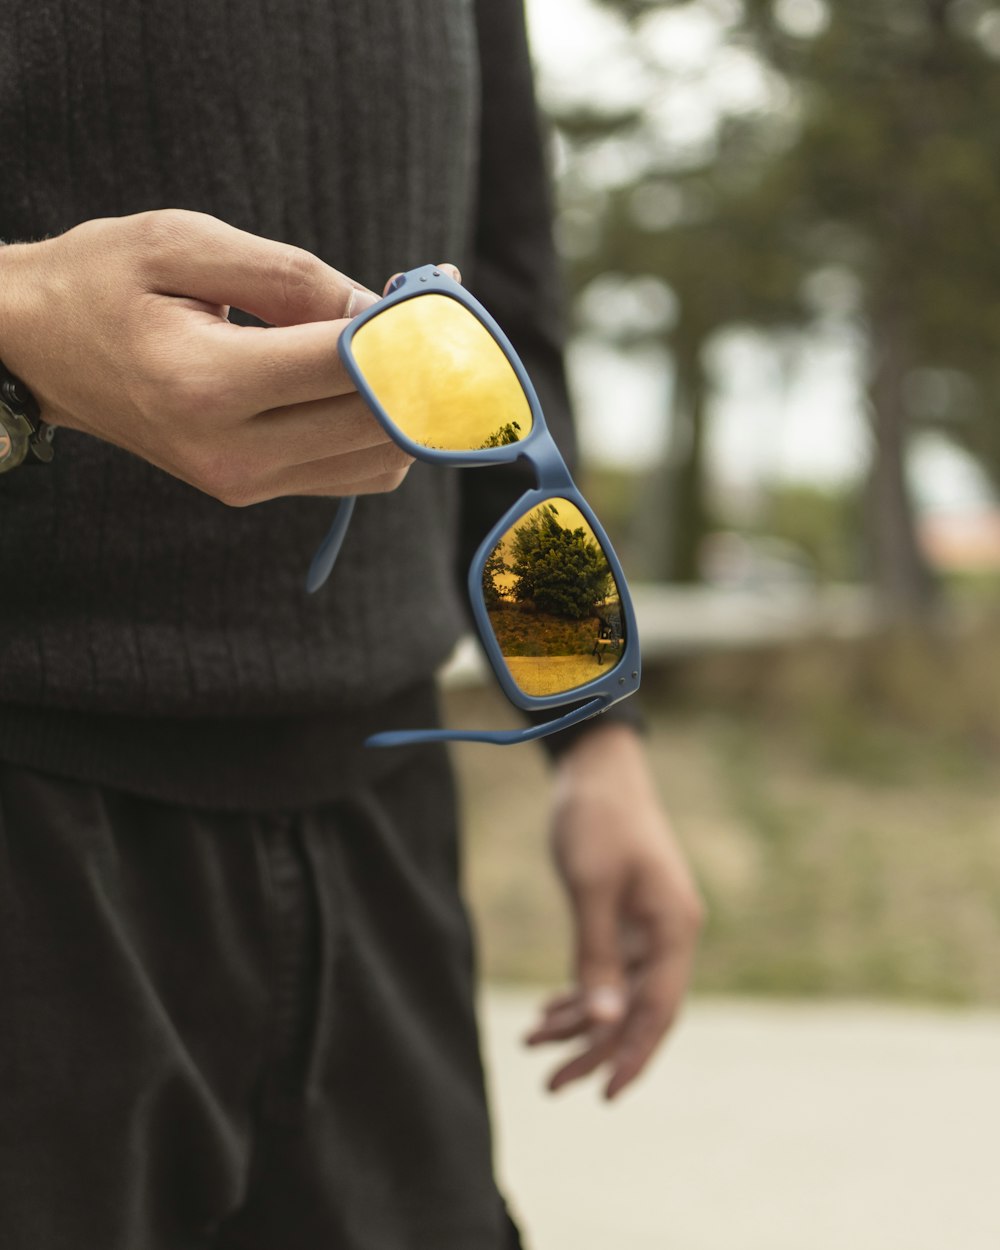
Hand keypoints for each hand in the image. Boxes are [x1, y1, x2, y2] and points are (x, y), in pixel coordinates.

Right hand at [0, 210, 453, 503]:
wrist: (39, 351)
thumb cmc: (102, 282)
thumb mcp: (181, 242)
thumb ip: (288, 275)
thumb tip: (380, 309)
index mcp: (204, 384)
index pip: (347, 366)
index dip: (409, 327)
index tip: (437, 287)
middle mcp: (231, 452)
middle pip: (379, 422)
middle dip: (427, 365)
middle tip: (438, 309)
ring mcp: (246, 482)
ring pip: (383, 459)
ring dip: (415, 403)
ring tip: (402, 341)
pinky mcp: (257, 490)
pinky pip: (360, 475)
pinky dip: (388, 431)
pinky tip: (374, 381)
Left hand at [525, 723, 703, 1098]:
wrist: (597, 767)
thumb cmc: (597, 819)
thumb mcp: (590, 888)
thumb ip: (597, 956)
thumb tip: (602, 1022)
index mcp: (675, 927)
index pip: (658, 1010)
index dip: (630, 1054)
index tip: (603, 1093)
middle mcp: (669, 932)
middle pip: (637, 1008)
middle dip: (595, 1048)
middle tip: (551, 1085)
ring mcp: (650, 924)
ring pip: (618, 992)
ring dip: (579, 1021)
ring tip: (533, 1044)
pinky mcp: (627, 914)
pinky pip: (608, 968)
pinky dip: (579, 990)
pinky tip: (548, 1010)